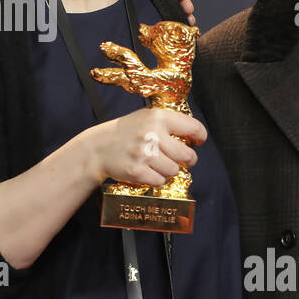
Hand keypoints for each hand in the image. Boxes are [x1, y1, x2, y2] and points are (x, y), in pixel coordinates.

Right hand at [81, 108, 205, 187]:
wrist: (98, 148)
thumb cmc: (124, 132)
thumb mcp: (145, 117)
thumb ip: (168, 122)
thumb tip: (194, 133)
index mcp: (158, 117)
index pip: (193, 127)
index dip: (200, 136)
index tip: (198, 142)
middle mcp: (153, 134)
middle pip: (187, 155)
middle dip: (187, 160)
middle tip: (181, 160)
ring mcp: (145, 154)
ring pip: (174, 170)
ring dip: (168, 170)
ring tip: (157, 164)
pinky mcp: (137, 171)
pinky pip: (160, 181)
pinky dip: (156, 179)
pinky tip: (147, 171)